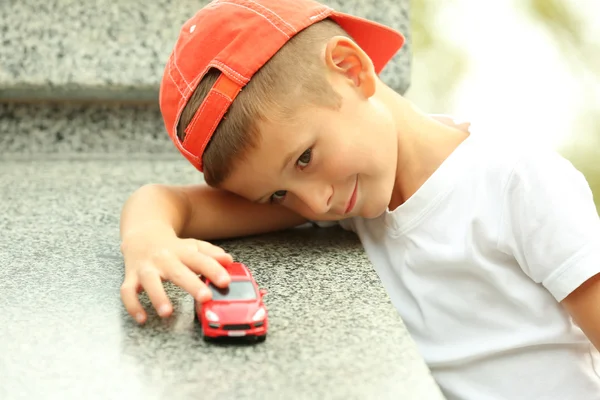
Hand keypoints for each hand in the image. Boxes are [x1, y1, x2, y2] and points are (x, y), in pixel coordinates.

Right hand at [119, 228, 233, 323]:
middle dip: (191, 285)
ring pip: (150, 281)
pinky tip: (142, 318)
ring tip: (167, 313)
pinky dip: (132, 306)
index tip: (225, 281)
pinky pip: (127, 292)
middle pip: (178, 272)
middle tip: (206, 297)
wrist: (142, 235)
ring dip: (158, 296)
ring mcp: (146, 268)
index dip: (214, 270)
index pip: (200, 260)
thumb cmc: (173, 247)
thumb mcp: (193, 247)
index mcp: (182, 252)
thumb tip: (229, 260)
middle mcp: (164, 259)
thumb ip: (210, 254)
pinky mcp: (131, 277)